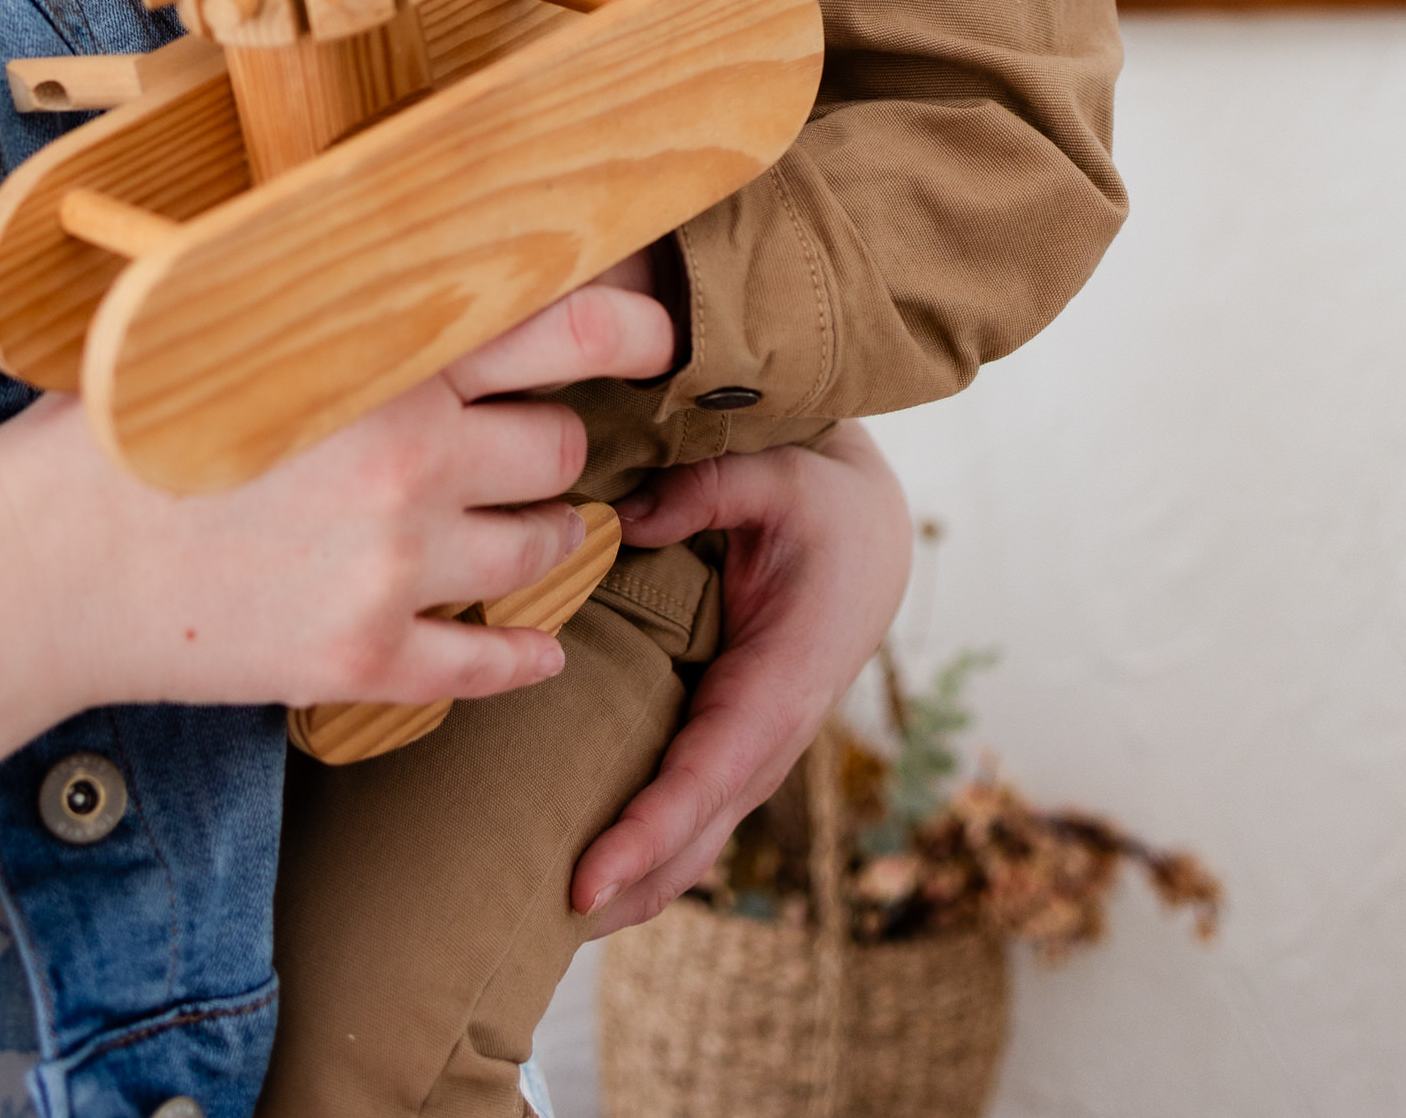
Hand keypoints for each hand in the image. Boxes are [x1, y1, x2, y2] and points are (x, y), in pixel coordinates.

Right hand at [8, 280, 677, 713]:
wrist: (41, 563)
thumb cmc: (123, 420)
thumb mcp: (237, 320)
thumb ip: (341, 294)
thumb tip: (415, 232)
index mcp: (386, 360)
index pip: (565, 329)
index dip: (630, 330)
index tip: (657, 336)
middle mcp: (414, 459)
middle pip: (562, 446)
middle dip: (558, 441)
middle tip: (541, 440)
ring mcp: (396, 565)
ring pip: (546, 546)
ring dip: (549, 534)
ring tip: (534, 526)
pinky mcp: (366, 657)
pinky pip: (491, 661)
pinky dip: (524, 657)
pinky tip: (537, 651)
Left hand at [572, 423, 910, 930]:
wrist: (873, 536)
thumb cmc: (825, 505)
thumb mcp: (779, 475)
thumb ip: (707, 489)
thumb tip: (624, 520)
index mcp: (780, 682)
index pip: (705, 777)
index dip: (645, 834)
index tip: (584, 881)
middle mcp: (768, 735)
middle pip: (693, 839)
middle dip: (623, 891)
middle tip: (532, 930)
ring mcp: (752, 751)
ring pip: (692, 845)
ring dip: (630, 891)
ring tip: (543, 930)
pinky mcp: (733, 746)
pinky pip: (689, 817)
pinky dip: (644, 858)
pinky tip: (586, 880)